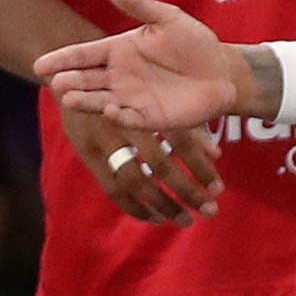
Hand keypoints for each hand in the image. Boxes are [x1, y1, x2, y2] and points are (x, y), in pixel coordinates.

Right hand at [37, 0, 258, 130]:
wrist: (222, 72)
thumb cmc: (194, 43)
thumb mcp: (167, 18)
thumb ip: (137, 3)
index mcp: (118, 50)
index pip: (83, 55)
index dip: (62, 59)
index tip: (41, 64)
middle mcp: (118, 76)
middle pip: (86, 79)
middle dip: (70, 81)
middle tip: (56, 81)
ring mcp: (131, 98)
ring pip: (100, 101)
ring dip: (85, 101)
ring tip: (69, 98)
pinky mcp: (148, 117)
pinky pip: (129, 119)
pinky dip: (119, 116)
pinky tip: (111, 110)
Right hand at [58, 95, 220, 229]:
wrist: (77, 75)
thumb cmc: (132, 87)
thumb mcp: (161, 98)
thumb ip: (189, 124)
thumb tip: (216, 155)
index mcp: (151, 106)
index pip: (183, 143)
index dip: (201, 167)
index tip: (219, 189)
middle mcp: (127, 123)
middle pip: (161, 165)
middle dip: (187, 191)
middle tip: (210, 211)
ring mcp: (103, 140)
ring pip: (136, 181)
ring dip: (163, 204)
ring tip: (185, 220)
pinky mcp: (87, 153)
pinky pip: (112, 187)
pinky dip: (135, 206)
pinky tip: (155, 218)